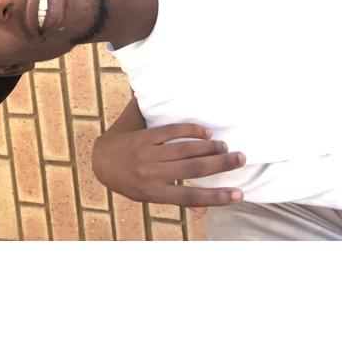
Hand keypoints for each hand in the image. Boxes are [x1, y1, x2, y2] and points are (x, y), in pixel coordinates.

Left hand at [92, 123, 245, 213]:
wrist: (100, 160)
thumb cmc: (129, 181)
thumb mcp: (148, 196)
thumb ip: (175, 200)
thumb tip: (204, 211)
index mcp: (154, 192)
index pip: (190, 196)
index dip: (216, 196)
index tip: (239, 194)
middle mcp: (151, 173)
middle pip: (192, 169)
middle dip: (220, 164)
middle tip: (241, 159)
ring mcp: (147, 153)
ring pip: (183, 149)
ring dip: (208, 147)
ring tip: (226, 147)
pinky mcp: (143, 136)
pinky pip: (171, 131)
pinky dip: (190, 131)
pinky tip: (205, 132)